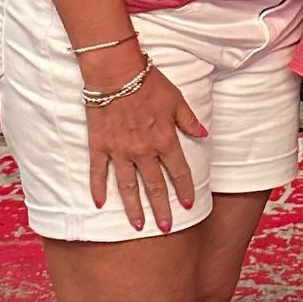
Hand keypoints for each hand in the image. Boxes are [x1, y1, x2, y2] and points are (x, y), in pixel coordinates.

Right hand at [84, 59, 206, 232]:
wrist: (115, 72)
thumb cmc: (148, 83)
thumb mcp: (177, 100)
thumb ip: (189, 120)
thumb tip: (204, 133)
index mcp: (164, 139)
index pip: (179, 171)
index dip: (185, 189)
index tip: (189, 205)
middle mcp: (143, 150)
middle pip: (155, 186)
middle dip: (162, 209)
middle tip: (166, 229)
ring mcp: (119, 150)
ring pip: (128, 186)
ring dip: (134, 207)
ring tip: (138, 225)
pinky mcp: (99, 146)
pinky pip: (99, 172)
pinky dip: (98, 188)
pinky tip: (100, 204)